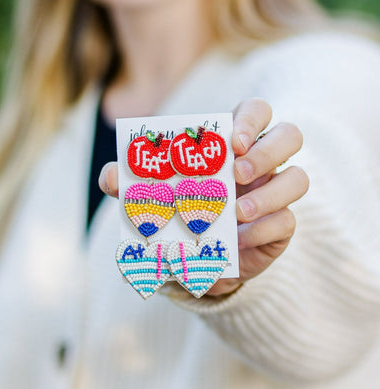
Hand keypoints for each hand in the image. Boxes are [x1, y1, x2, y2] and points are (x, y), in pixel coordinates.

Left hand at [99, 98, 308, 296]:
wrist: (199, 257)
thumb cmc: (180, 214)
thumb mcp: (156, 196)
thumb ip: (134, 184)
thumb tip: (110, 178)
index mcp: (234, 146)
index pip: (257, 112)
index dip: (250, 119)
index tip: (232, 142)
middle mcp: (262, 164)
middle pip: (290, 135)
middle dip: (267, 150)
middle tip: (237, 172)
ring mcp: (275, 194)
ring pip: (298, 178)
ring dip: (269, 194)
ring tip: (236, 211)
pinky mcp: (281, 226)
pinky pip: (287, 221)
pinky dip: (262, 230)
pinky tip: (238, 240)